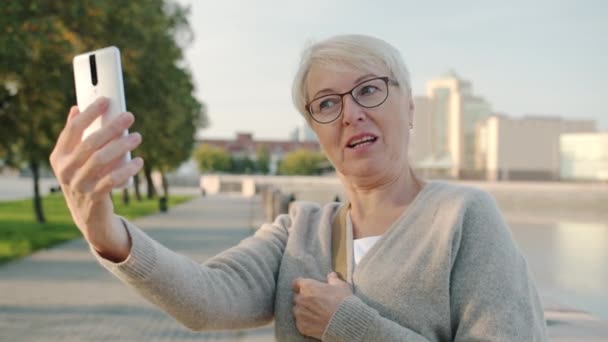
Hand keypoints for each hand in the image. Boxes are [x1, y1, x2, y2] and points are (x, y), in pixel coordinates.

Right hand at [49, 97, 142, 260]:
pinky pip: (112, 180)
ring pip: (101, 160)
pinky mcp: (93, 198)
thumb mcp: (75, 160)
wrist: (88, 216)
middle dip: (111, 127)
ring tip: (137, 136)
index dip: (89, 113)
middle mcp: (65, 170)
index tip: (106, 100)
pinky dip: (127, 169)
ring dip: (121, 146)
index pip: (72, 129)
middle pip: (90, 143)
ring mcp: (78, 185)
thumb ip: (76, 137)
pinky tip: (138, 161)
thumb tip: (76, 108)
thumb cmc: (85, 179)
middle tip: (129, 116)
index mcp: (58, 157)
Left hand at [292, 272, 352, 338]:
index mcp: (308, 286)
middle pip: (297, 297)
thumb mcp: (341, 286)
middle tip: (314, 302)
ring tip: (315, 314)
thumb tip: (331, 275)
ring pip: (297, 311)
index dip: (301, 285)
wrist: (345, 322)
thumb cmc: (343, 301)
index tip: (306, 288)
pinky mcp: (301, 326)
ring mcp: (300, 314)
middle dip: (304, 299)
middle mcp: (301, 299)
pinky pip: (300, 323)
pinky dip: (306, 322)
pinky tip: (316, 322)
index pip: (296, 283)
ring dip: (303, 311)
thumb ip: (333, 279)